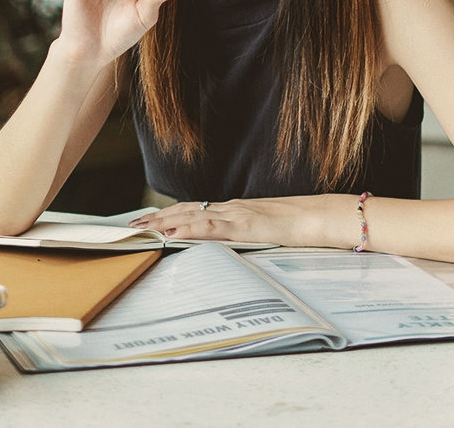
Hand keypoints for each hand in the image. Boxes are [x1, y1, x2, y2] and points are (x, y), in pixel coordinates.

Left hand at [129, 197, 338, 247]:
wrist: (322, 216)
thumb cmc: (301, 224)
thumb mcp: (267, 230)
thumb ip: (248, 233)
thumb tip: (233, 244)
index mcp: (236, 210)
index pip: (196, 209)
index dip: (170, 213)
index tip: (148, 219)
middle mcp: (232, 208)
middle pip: (186, 210)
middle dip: (157, 217)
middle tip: (131, 224)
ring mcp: (237, 215)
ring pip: (192, 216)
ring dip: (164, 222)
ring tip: (141, 228)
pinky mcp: (245, 226)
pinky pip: (211, 227)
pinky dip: (188, 229)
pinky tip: (172, 233)